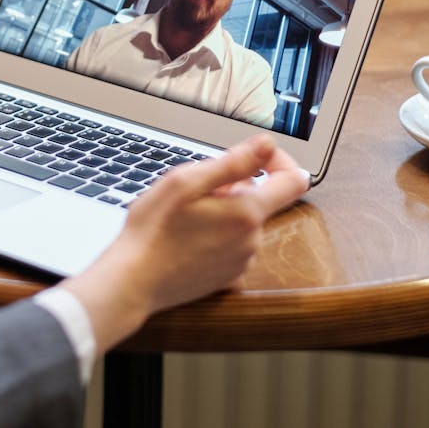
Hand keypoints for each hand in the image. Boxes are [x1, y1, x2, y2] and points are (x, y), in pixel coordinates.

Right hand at [58, 135, 308, 352]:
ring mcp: (241, 262)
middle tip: (195, 190)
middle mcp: (252, 241)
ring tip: (185, 216)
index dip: (279, 161)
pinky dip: (216, 234)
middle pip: (260, 200)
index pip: (294, 181)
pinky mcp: (227, 277)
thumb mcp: (186, 182)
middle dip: (234, 187)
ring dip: (222, 211)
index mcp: (246, 214)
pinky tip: (186, 237)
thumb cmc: (153, 230)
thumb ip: (233, 162)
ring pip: (243, 222)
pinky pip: (232, 244)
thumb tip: (267, 145)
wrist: (134, 282)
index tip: (255, 157)